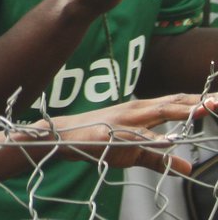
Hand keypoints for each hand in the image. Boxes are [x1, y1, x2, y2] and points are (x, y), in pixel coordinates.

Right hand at [40, 93, 216, 173]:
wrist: (65, 136)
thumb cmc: (98, 139)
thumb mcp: (134, 152)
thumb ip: (160, 159)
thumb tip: (187, 168)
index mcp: (142, 111)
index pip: (176, 103)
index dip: (199, 101)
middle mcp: (137, 109)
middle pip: (173, 102)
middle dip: (198, 101)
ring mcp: (125, 119)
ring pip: (159, 112)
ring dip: (182, 110)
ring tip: (203, 109)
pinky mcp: (113, 132)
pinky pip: (136, 135)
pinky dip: (152, 138)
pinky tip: (166, 141)